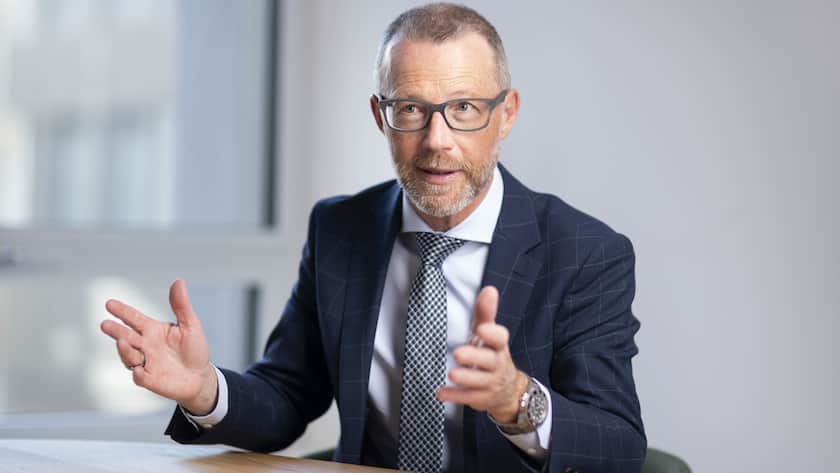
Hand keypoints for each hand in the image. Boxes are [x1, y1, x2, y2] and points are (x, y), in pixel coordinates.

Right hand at [100, 279, 217, 414]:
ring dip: (124, 349)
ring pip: (129, 355)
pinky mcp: (150, 379)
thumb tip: (178, 282)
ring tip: (122, 341)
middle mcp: (146, 345)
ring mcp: (146, 362)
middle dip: (115, 331)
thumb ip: (181, 305)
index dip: (122, 311)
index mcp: (153, 330)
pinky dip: (138, 373)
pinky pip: (140, 376)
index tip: (109, 304)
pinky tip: (139, 368)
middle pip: (126, 336)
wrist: (199, 376)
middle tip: (105, 324)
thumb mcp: (190, 325)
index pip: (134, 319)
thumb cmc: (194, 349)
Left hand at [436, 286, 528, 421]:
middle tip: (459, 353)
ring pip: (480, 381)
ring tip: (452, 374)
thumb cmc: (492, 355)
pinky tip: (442, 393)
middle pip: (489, 361)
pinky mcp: (481, 397)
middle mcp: (497, 365)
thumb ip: (486, 313)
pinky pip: (468, 397)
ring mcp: (490, 383)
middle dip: (475, 357)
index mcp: (498, 347)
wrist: (509, 390)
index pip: (500, 339)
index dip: (492, 334)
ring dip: (466, 378)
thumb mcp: (489, 334)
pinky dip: (455, 396)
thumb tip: (489, 290)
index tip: (481, 329)